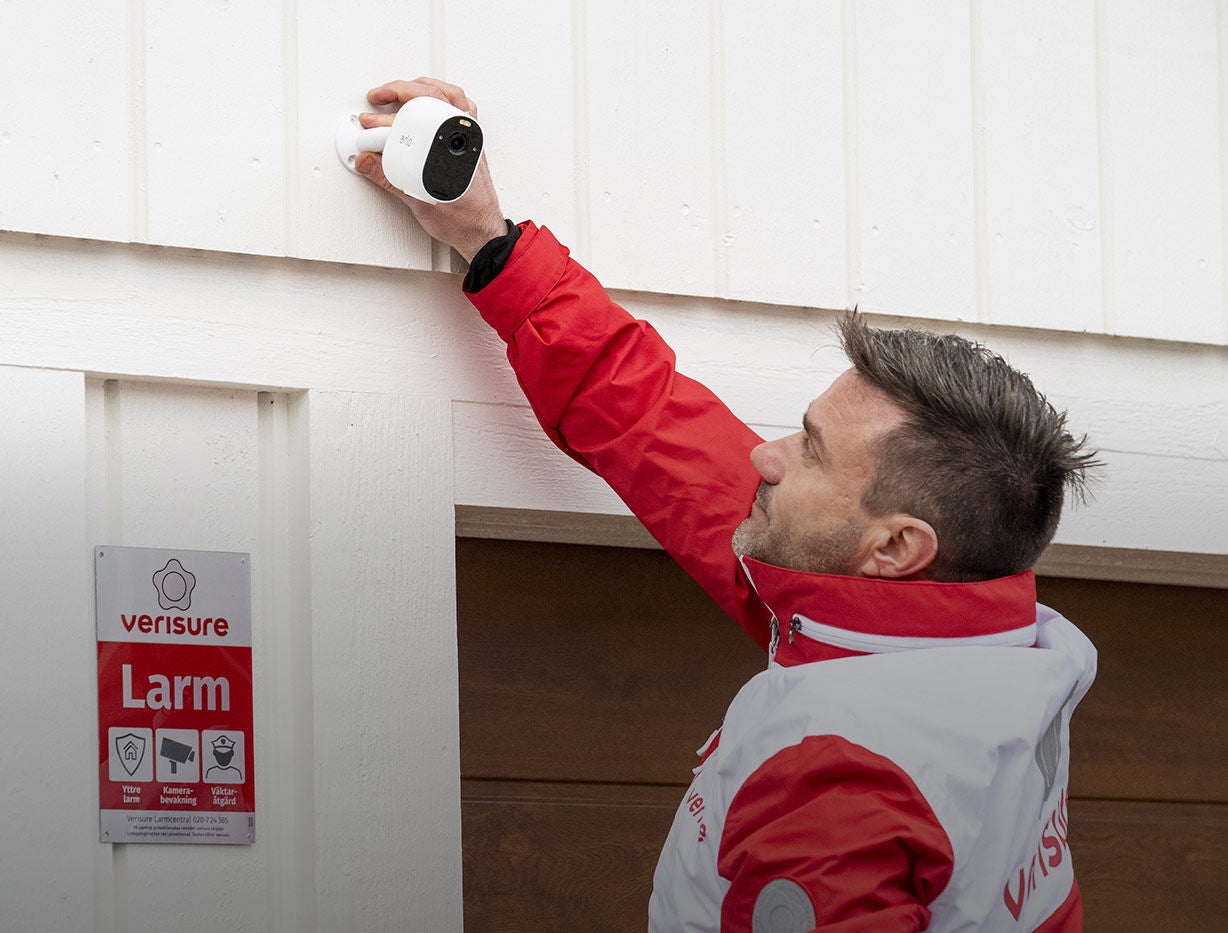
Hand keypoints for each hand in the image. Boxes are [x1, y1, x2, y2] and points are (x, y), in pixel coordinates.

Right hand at [356, 77, 507, 262]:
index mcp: (449, 148)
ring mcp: (467, 137)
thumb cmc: (461, 220)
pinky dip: (441, 96)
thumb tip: (368, 161)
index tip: (368, 135)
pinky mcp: (469, 142)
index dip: (384, 127)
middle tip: (374, 104)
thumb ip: (389, 177)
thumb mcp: (418, 201)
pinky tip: (426, 102)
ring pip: (447, 94)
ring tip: (396, 92)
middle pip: (429, 96)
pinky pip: (459, 106)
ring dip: (420, 88)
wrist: (482, 232)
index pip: (412, 124)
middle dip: (397, 93)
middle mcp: (461, 137)